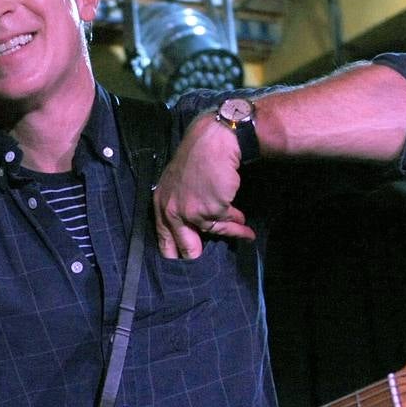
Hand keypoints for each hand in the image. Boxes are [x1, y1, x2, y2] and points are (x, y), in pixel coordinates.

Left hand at [153, 111, 256, 258]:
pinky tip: (244, 224)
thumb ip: (180, 205)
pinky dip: (238, 225)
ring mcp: (192, 212)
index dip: (174, 252)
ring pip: (212, 233)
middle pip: (184, 247)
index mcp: (161, 204)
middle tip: (203, 265)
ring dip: (229, 234)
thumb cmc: (197, 157)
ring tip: (242, 234)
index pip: (164, 238)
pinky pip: (227, 223)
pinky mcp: (212, 210)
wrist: (213, 142)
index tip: (183, 261)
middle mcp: (173, 211)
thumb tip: (193, 228)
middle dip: (195, 257)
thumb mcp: (178, 183)